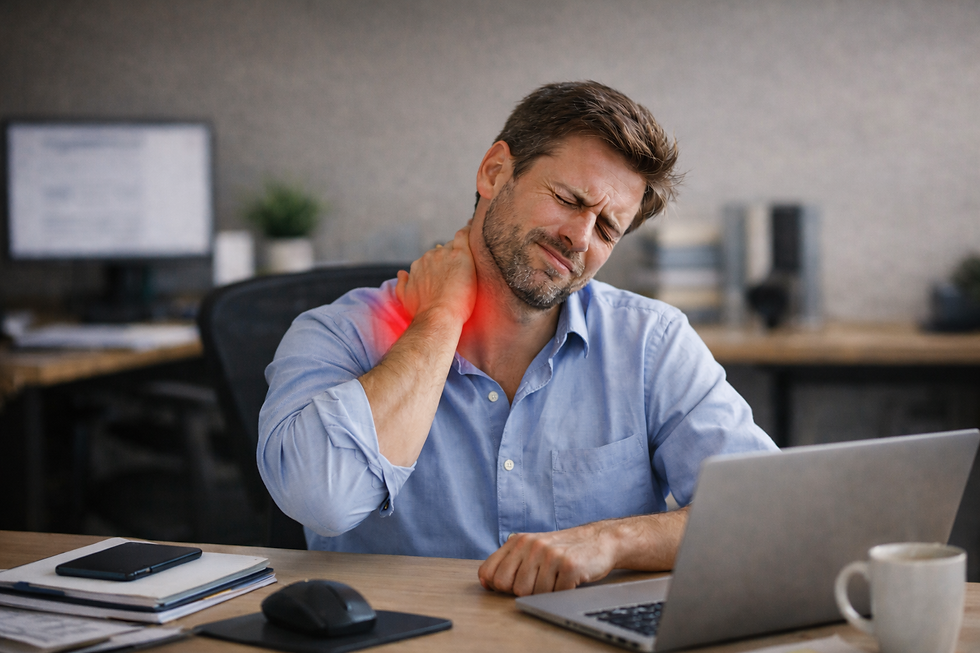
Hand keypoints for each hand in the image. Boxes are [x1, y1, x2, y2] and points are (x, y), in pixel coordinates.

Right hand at [396, 225, 476, 325]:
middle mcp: (429, 256)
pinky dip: (470, 230)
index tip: (449, 267)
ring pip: (455, 244)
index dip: (442, 262)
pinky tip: (475, 227)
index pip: (433, 258)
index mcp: (418, 265)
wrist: (437, 317)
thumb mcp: (405, 298)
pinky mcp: (459, 254)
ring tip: (474, 253)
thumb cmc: (423, 313)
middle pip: (444, 250)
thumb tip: (401, 273)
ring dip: (461, 249)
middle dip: (452, 257)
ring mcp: (444, 254)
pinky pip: (464, 235)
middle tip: (464, 269)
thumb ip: (401, 284)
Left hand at [478, 523, 616, 595]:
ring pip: (532, 594)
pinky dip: (562, 592)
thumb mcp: (532, 547)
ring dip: (546, 592)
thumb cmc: (561, 549)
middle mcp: (532, 545)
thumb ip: (508, 560)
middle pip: (510, 588)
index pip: (490, 573)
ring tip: (556, 577)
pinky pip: (554, 595)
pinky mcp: (569, 565)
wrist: (598, 540)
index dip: (498, 585)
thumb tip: (485, 581)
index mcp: (518, 541)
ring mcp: (550, 554)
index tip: (512, 584)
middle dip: (524, 591)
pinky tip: (568, 579)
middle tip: (540, 579)